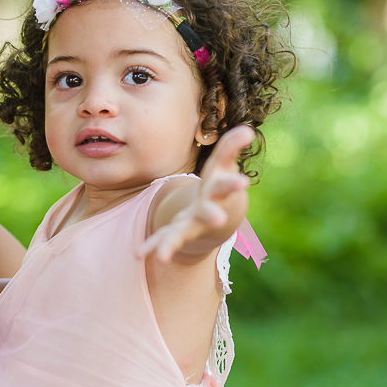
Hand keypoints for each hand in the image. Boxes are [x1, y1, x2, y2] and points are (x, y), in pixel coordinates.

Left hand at [139, 125, 254, 263]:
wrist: (217, 216)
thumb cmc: (218, 185)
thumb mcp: (223, 164)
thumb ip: (231, 147)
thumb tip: (247, 130)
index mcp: (218, 193)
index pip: (226, 186)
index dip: (233, 183)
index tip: (242, 182)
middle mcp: (207, 212)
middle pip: (210, 214)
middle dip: (213, 216)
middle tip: (218, 220)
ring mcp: (191, 225)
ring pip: (181, 234)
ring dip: (172, 243)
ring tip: (162, 256)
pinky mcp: (176, 233)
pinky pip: (163, 240)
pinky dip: (152, 246)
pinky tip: (138, 253)